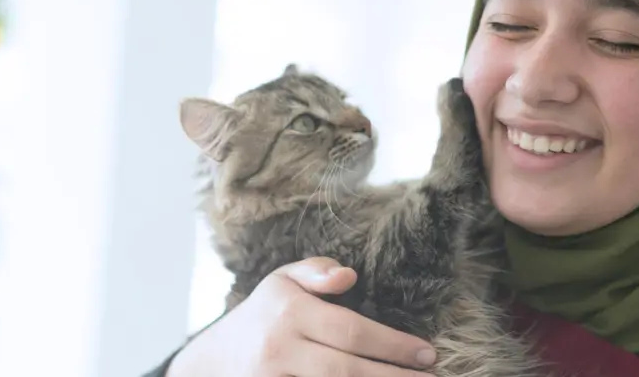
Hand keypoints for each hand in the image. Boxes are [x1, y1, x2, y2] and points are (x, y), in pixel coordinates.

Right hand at [166, 257, 437, 376]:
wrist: (211, 362)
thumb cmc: (261, 316)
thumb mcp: (281, 281)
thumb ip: (314, 271)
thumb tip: (349, 275)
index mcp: (288, 309)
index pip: (351, 330)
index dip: (393, 345)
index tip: (427, 353)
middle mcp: (279, 346)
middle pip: (347, 368)